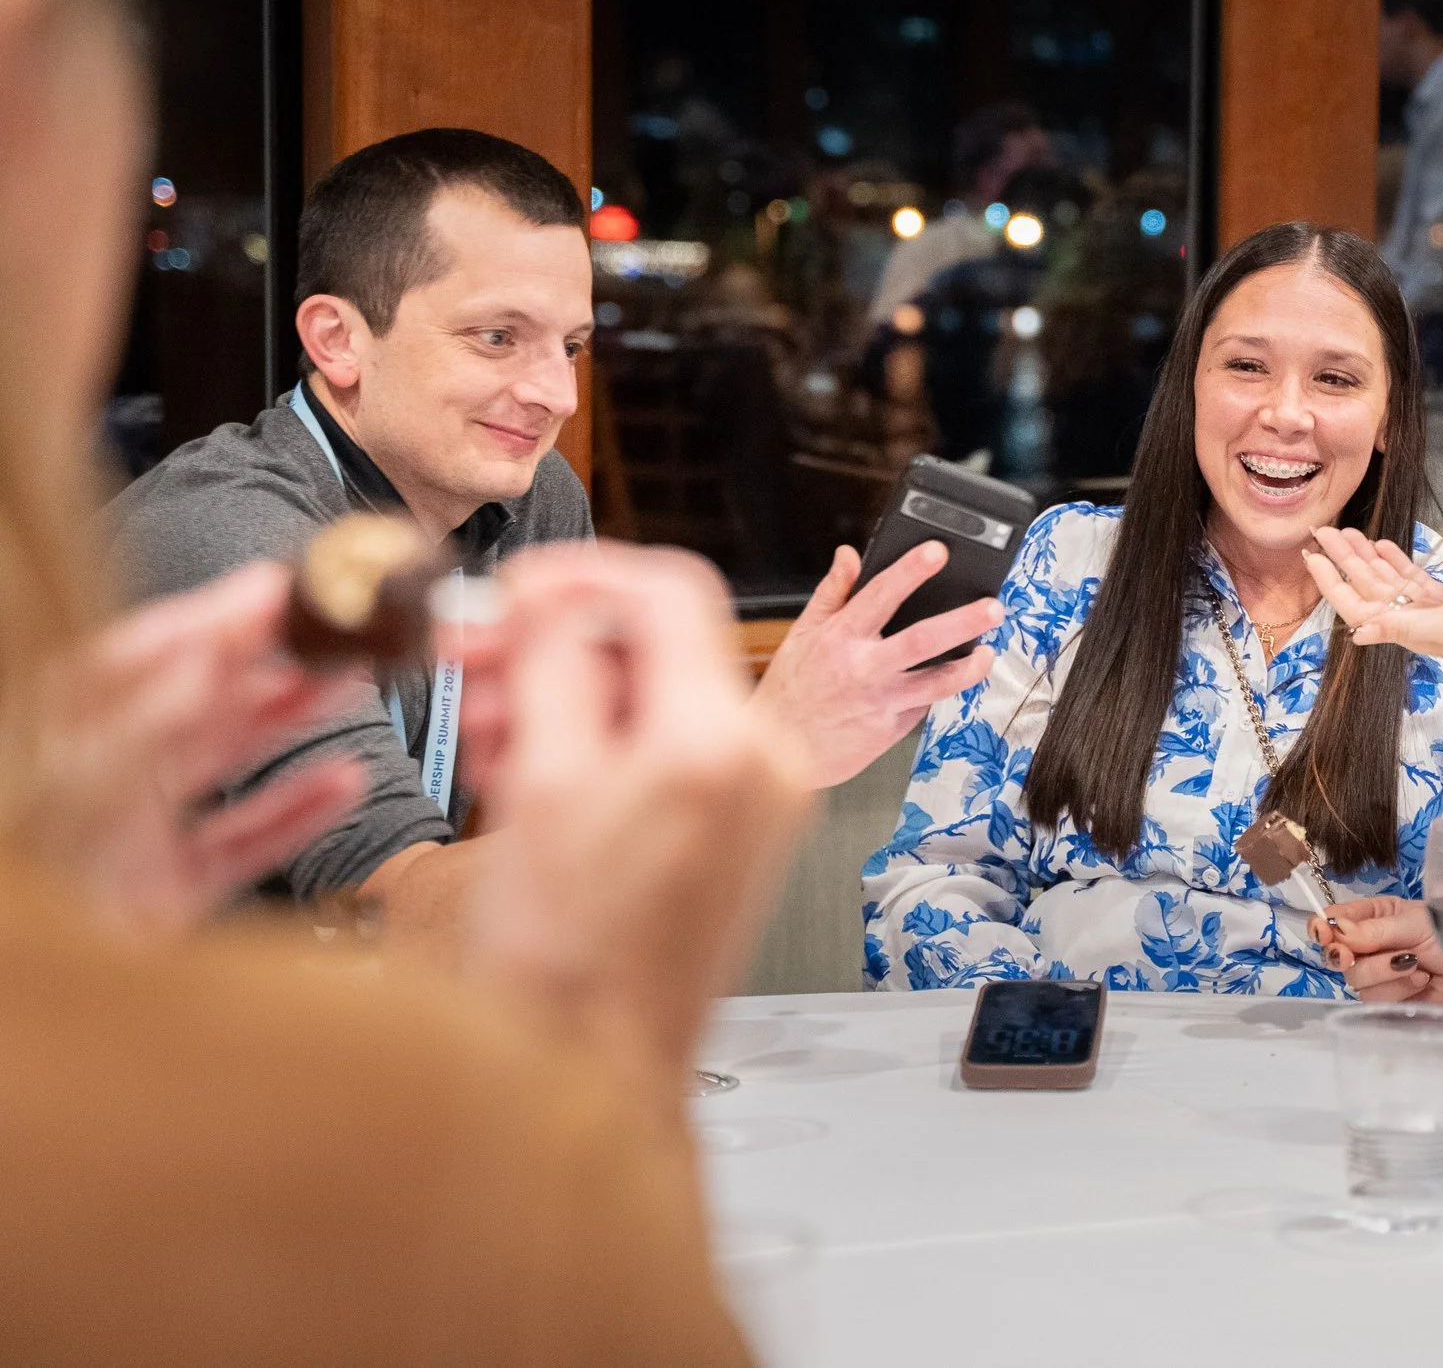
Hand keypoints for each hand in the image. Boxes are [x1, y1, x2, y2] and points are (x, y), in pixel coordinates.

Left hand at [23, 564, 366, 935]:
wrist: (40, 994)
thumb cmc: (38, 887)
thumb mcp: (85, 788)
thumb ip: (148, 722)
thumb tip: (206, 659)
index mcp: (66, 740)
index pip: (137, 657)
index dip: (207, 617)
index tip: (273, 589)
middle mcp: (103, 777)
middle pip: (194, 700)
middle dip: (266, 658)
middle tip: (330, 626)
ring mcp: (140, 833)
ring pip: (227, 759)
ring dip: (292, 718)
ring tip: (349, 680)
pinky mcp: (174, 889)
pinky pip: (246, 840)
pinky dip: (298, 811)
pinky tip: (341, 781)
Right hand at [458, 543, 814, 1102]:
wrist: (590, 1079)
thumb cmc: (564, 964)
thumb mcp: (538, 785)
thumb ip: (551, 670)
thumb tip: (551, 605)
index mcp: (719, 744)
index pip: (668, 593)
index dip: (581, 576)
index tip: (515, 589)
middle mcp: (759, 765)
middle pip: (660, 646)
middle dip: (558, 641)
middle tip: (472, 655)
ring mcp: (754, 804)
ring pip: (654, 699)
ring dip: (565, 690)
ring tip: (483, 722)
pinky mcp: (733, 837)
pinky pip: (663, 754)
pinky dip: (595, 742)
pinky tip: (523, 765)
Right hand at [750, 542, 1001, 788]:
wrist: (780, 751)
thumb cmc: (791, 687)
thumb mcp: (803, 632)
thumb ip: (832, 592)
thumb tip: (849, 555)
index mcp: (840, 637)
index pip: (881, 595)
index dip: (911, 571)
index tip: (938, 551)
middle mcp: (864, 668)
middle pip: (923, 641)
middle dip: (963, 622)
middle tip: (993, 607)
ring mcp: (880, 701)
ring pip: (938, 683)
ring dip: (969, 668)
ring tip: (987, 652)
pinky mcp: (890, 730)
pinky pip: (924, 706)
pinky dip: (939, 690)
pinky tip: (951, 678)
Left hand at [1304, 526, 1442, 709]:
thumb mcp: (1440, 628)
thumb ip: (1398, 627)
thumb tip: (1357, 634)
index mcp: (1403, 628)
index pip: (1355, 602)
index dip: (1332, 580)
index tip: (1311, 556)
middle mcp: (1410, 620)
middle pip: (1367, 585)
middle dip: (1343, 559)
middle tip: (1322, 530)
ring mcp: (1428, 610)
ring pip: (1388, 579)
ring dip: (1366, 556)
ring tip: (1346, 531)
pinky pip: (1413, 579)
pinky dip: (1397, 561)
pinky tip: (1383, 545)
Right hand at [1308, 897, 1442, 1009]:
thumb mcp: (1416, 923)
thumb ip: (1375, 930)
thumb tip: (1337, 931)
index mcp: (1374, 917)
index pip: (1333, 920)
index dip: (1322, 927)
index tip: (1323, 933)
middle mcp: (1372, 946)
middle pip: (1336, 955)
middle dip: (1347, 956)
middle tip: (1352, 956)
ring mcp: (1381, 977)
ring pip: (1355, 981)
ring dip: (1384, 973)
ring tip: (1416, 965)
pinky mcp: (1391, 1005)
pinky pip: (1375, 1003)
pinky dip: (1398, 992)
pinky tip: (1420, 983)